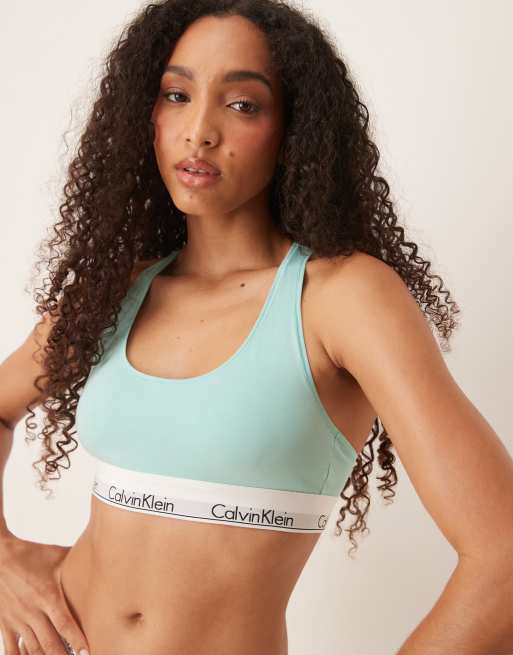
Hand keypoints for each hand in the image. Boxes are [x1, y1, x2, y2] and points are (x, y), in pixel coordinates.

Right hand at [0, 534, 89, 654]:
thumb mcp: (56, 556)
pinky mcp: (5, 623)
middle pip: (49, 642)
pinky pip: (11, 648)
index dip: (76, 639)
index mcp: (47, 595)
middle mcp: (32, 611)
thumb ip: (76, 561)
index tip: (86, 653)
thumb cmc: (32, 553)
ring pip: (32, 648)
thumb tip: (100, 553)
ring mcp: (17, 619)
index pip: (64, 623)